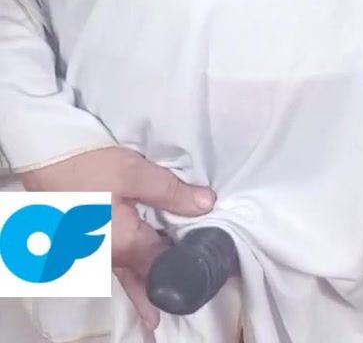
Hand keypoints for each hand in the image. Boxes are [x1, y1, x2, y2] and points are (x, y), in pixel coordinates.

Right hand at [18, 146, 215, 334]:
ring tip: (150, 311)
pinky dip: (121, 272)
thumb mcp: (136, 173)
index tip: (203, 267)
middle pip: (141, 278)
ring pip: (123, 276)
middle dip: (156, 289)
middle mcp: (109, 257)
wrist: (46, 160)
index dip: (185, 265)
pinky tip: (124, 268)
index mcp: (127, 244)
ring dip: (138, 285)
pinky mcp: (81, 245)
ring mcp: (92, 254)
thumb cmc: (88, 167)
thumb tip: (207, 204)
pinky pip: (108, 265)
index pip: (164, 265)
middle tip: (168, 311)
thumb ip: (172, 192)